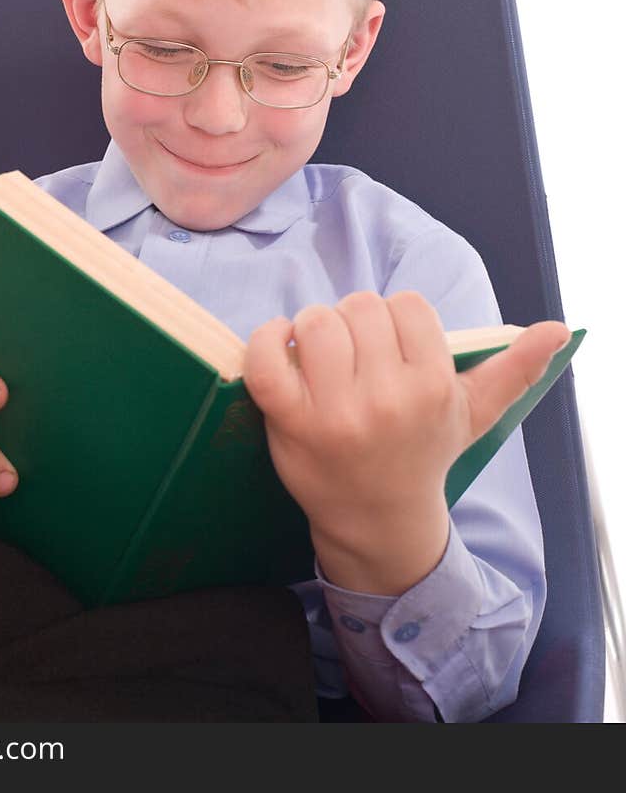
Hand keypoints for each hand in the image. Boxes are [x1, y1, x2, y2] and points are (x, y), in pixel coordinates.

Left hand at [244, 291, 569, 592]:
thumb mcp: (472, 414)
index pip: (406, 305)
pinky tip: (282, 348)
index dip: (395, 319)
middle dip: (354, 322)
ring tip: (322, 357)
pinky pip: (265, 357)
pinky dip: (267, 340)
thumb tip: (557, 329)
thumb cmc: (423, 452)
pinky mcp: (288, 421)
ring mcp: (334, 412)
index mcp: (431, 387)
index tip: (392, 347)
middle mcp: (386, 398)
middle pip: (359, 307)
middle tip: (355, 355)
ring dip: (313, 329)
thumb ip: (513, 369)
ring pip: (315, 322)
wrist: (378, 518)